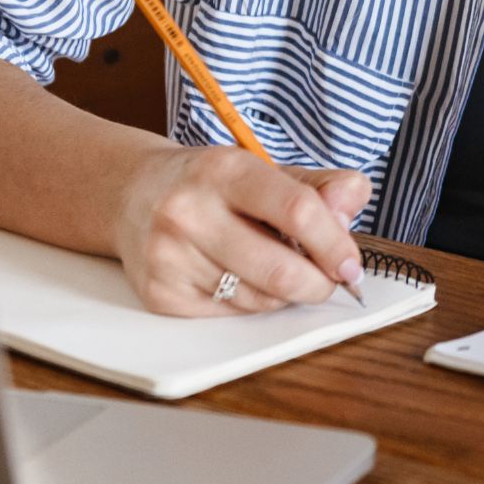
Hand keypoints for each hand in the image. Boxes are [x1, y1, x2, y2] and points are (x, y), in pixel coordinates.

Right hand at [114, 144, 371, 316]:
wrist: (132, 194)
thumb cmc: (212, 185)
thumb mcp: (265, 170)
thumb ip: (320, 186)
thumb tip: (352, 204)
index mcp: (224, 169)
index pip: (296, 210)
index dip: (334, 243)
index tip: (351, 264)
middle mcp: (190, 211)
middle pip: (279, 269)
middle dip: (317, 283)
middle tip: (329, 280)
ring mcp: (170, 256)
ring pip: (259, 299)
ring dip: (284, 292)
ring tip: (276, 266)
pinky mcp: (160, 294)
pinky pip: (231, 314)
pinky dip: (251, 302)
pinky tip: (240, 276)